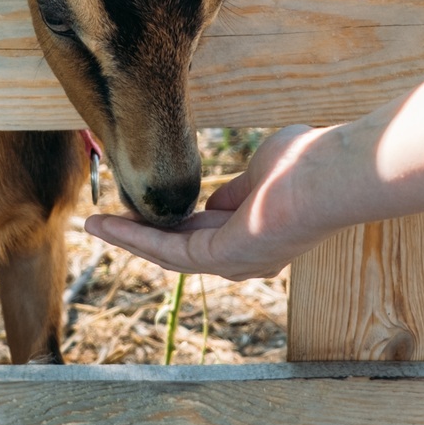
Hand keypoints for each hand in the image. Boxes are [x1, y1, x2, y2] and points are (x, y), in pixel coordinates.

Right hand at [83, 124, 335, 279]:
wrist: (330, 175)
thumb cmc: (309, 163)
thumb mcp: (262, 170)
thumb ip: (238, 187)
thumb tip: (216, 198)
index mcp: (256, 234)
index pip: (205, 231)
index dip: (170, 220)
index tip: (142, 207)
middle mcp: (245, 257)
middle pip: (179, 247)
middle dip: (139, 235)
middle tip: (104, 223)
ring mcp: (234, 261)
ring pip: (167, 253)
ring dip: (128, 238)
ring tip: (93, 224)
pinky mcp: (221, 257)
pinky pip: (168, 250)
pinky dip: (134, 237)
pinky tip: (105, 224)